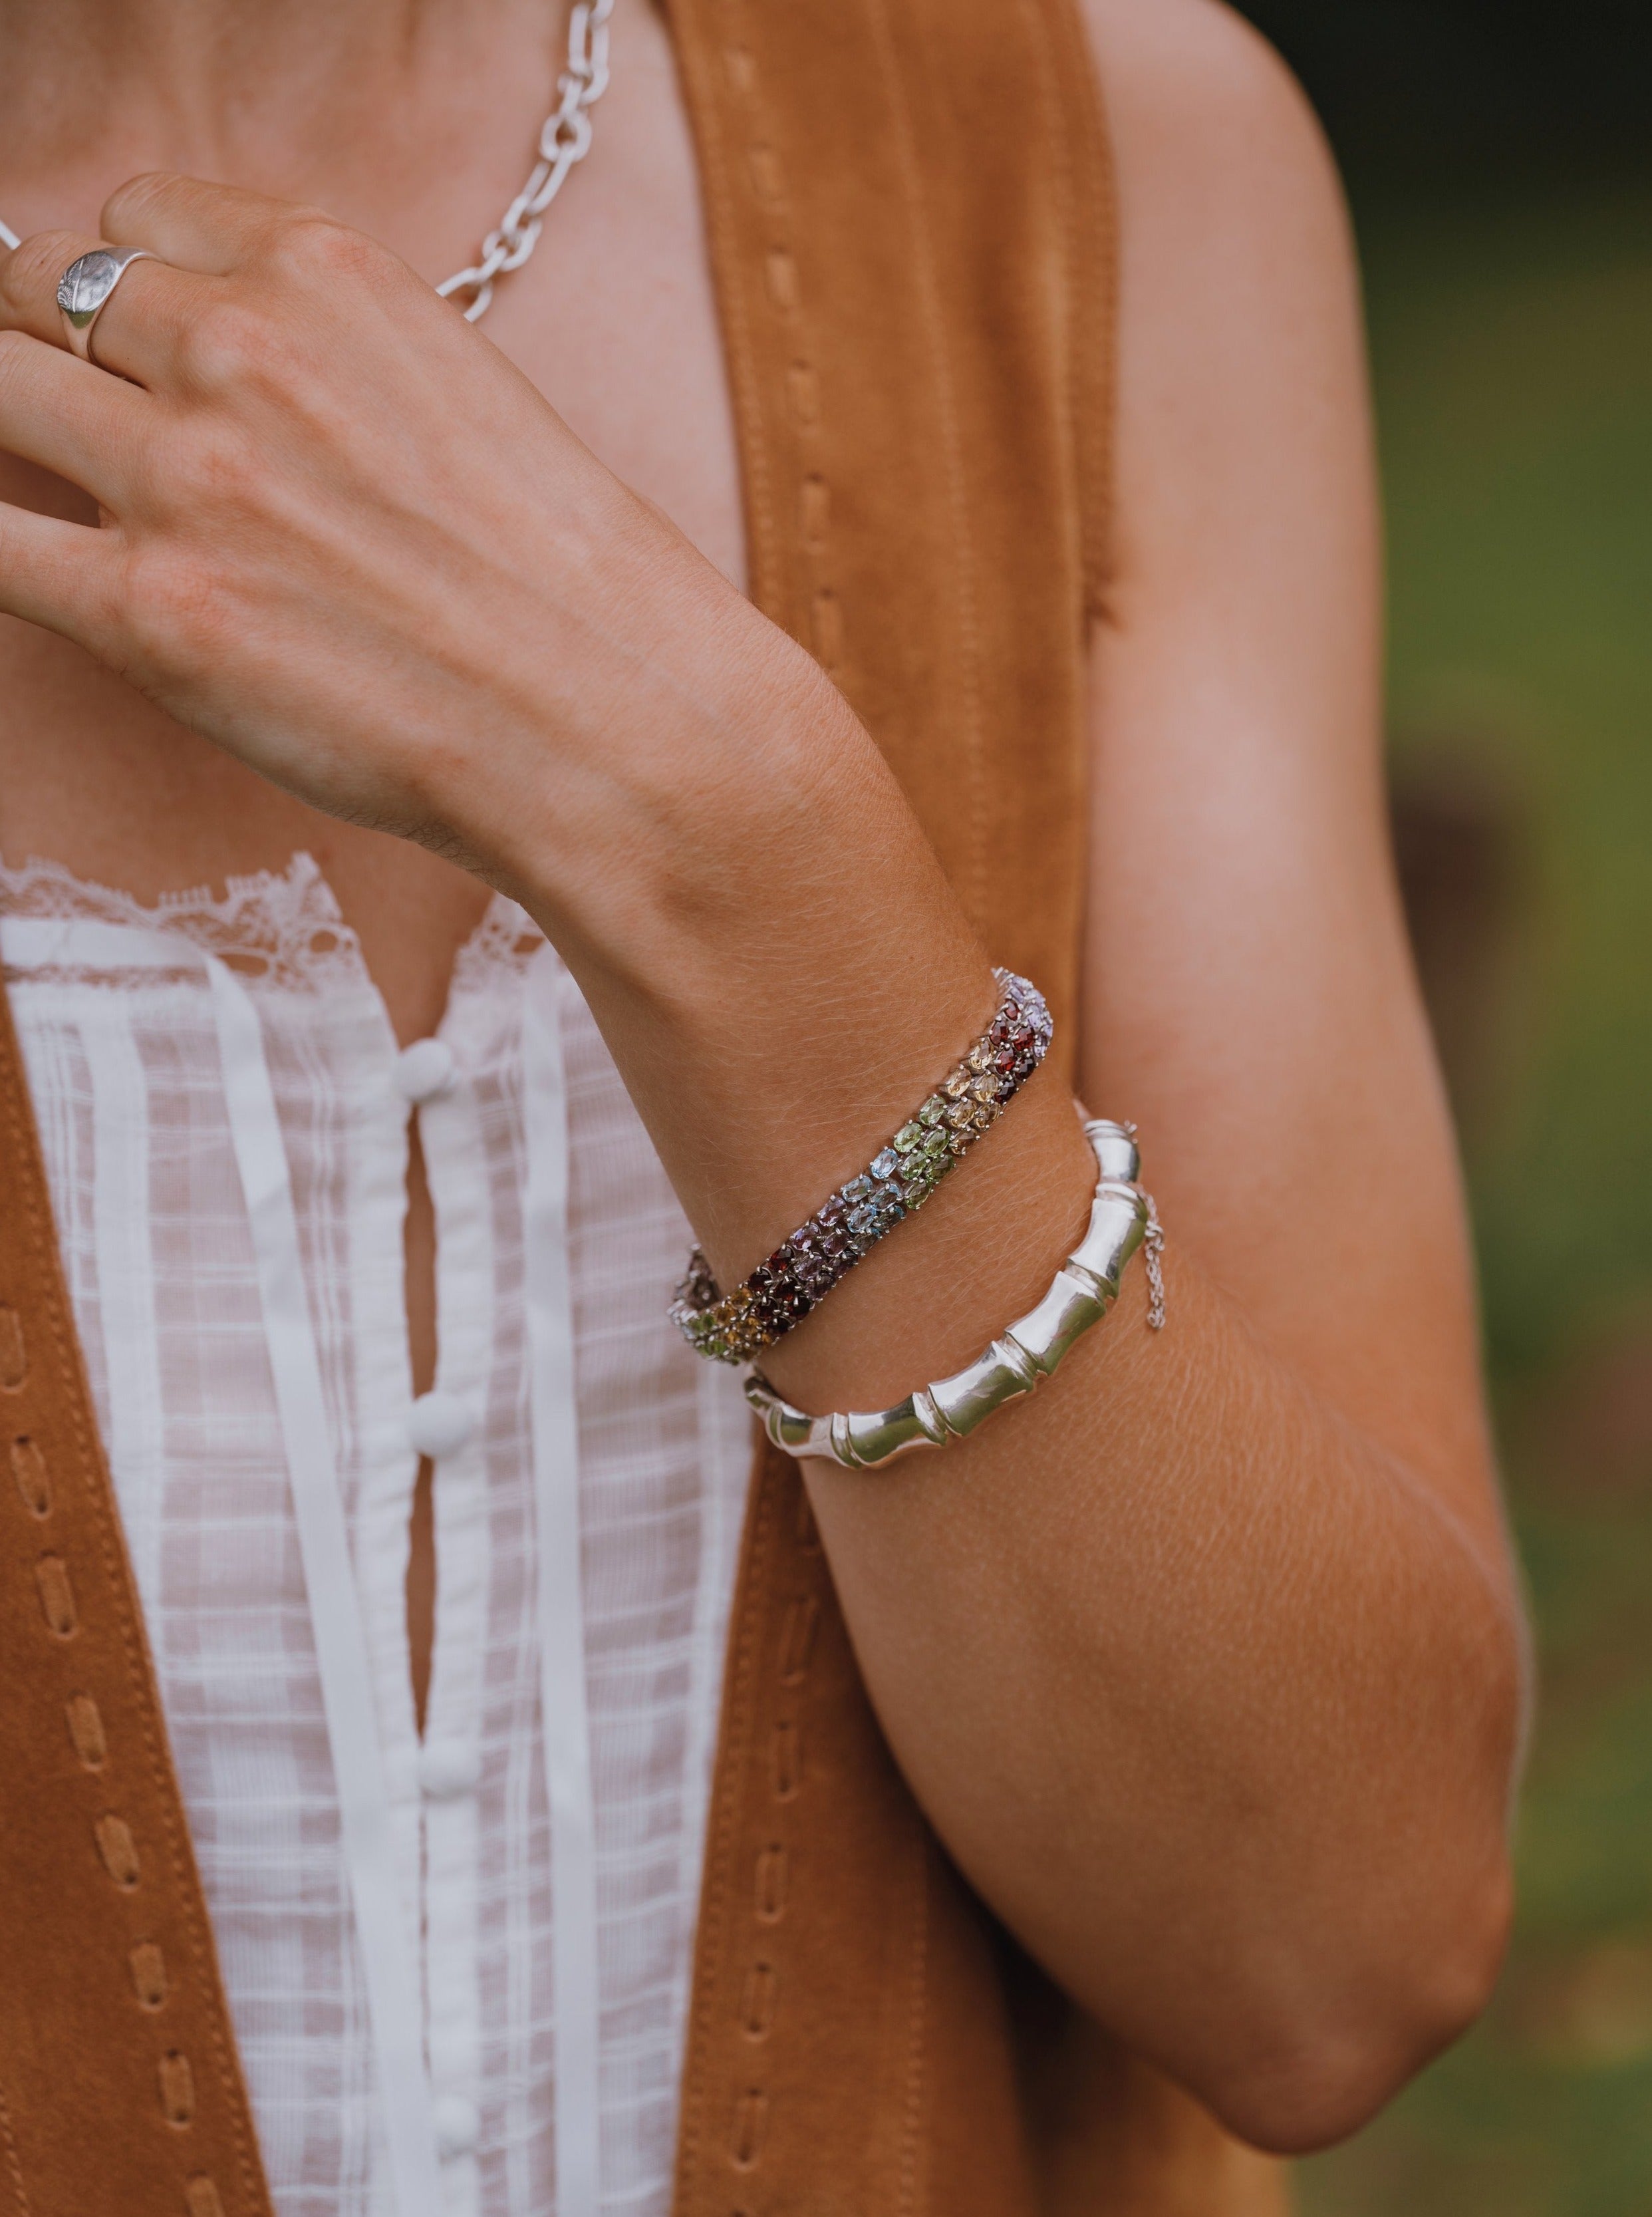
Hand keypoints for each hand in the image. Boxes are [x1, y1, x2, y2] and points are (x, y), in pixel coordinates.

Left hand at [0, 172, 1002, 1290]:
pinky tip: (51, 573)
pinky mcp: (153, 612)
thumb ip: (331, 359)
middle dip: (48, 361)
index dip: (122, 291)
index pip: (137, 220)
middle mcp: (240, 348)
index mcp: (329, 272)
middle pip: (41, 298)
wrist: (624, 729)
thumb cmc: (572, 591)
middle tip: (93, 440)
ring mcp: (186, 478)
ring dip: (19, 447)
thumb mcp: (464, 397)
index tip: (136, 353)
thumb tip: (220, 376)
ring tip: (85, 510)